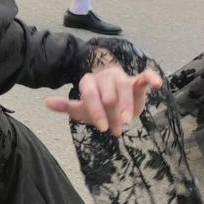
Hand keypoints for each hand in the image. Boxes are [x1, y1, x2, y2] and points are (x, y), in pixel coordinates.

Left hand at [44, 66, 161, 136]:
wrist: (112, 101)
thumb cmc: (95, 106)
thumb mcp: (81, 109)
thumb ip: (66, 106)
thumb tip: (46, 102)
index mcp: (88, 82)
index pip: (90, 94)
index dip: (96, 111)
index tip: (102, 128)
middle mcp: (104, 77)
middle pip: (108, 93)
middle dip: (112, 113)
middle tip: (116, 129)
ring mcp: (121, 77)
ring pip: (125, 86)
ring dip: (127, 104)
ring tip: (128, 119)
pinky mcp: (136, 80)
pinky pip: (145, 75)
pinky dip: (151, 77)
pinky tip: (157, 84)